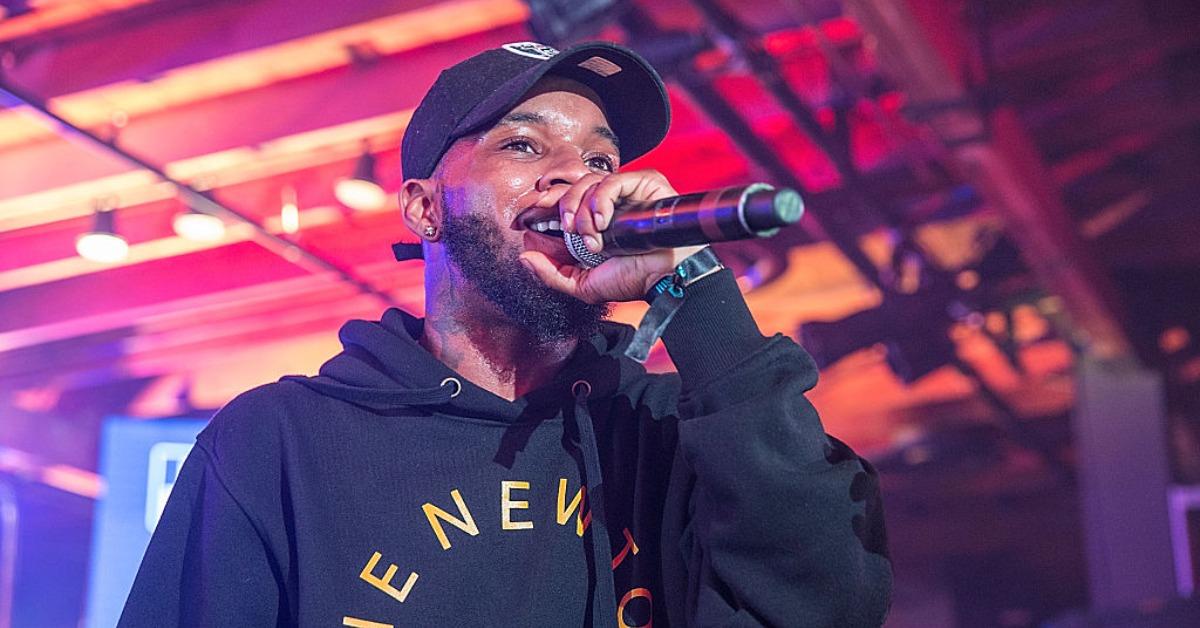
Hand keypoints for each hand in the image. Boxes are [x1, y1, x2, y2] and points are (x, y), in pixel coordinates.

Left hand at [518, 169, 705, 302]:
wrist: (664, 277)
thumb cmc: (632, 280)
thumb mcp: (583, 284)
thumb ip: (552, 274)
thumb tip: (524, 256)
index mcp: (590, 221)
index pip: (560, 201)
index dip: (541, 204)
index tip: (526, 217)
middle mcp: (606, 203)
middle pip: (571, 186)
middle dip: (562, 206)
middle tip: (566, 228)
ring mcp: (625, 191)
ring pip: (589, 181)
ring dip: (584, 209)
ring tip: (593, 234)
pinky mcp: (642, 183)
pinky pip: (613, 180)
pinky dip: (603, 199)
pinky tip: (604, 221)